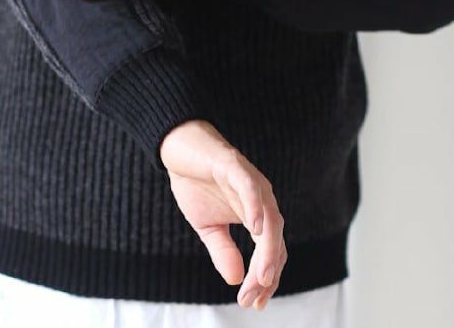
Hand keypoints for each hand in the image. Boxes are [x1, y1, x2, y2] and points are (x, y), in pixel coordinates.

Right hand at [160, 119, 286, 310]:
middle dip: (267, 271)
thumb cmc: (195, 183)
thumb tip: (236, 279)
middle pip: (275, 240)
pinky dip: (256, 208)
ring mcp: (251, 181)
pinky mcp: (235, 166)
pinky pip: (251, 188)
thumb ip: (223, 250)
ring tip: (263, 276)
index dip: (265, 278)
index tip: (254, 303)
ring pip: (269, 219)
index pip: (271, 251)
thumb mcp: (208, 226)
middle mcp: (261, 199)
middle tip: (253, 297)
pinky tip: (255, 229)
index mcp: (257, 214)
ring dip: (267, 250)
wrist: (178, 149)